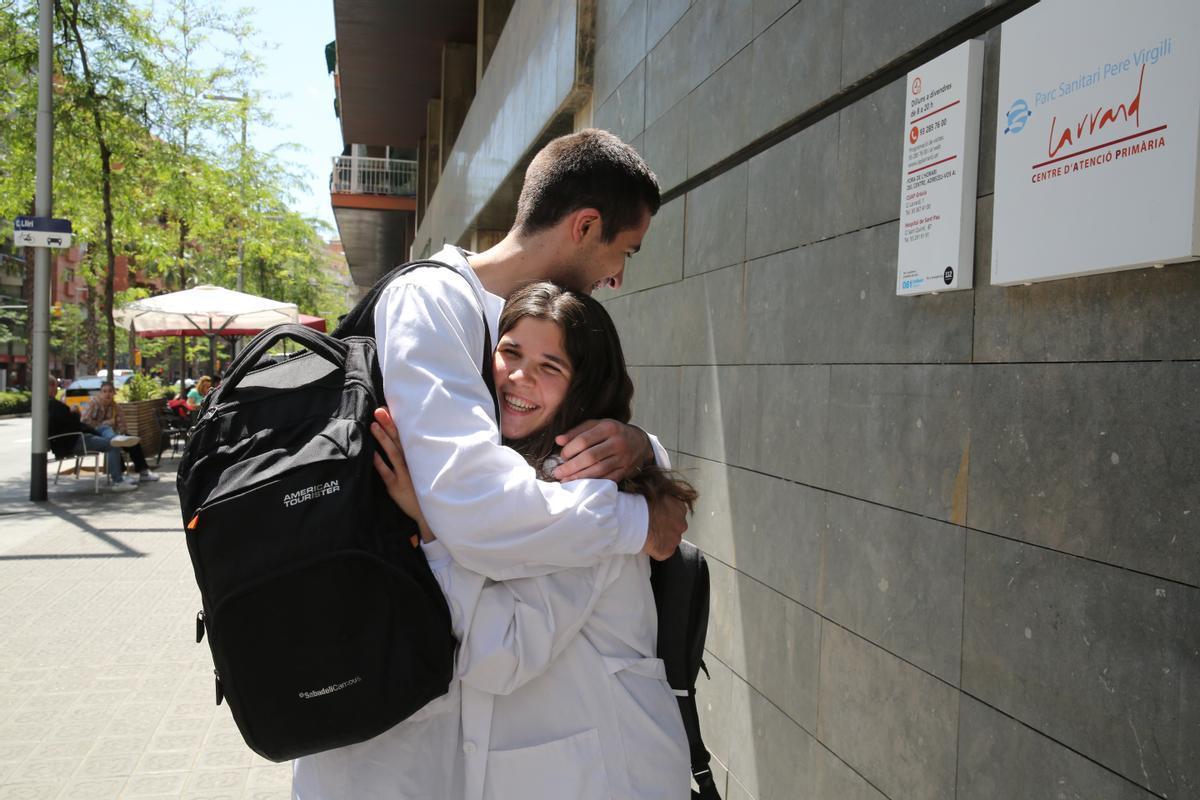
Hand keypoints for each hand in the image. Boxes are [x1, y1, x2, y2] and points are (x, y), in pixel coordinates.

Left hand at [371, 407, 434, 540]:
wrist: (428, 513)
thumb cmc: (421, 490)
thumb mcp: (419, 471)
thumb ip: (409, 457)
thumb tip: (397, 441)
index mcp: (415, 458)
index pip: (405, 436)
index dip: (395, 422)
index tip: (386, 408)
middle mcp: (411, 464)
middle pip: (399, 441)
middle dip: (389, 425)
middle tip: (379, 410)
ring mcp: (404, 475)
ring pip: (394, 454)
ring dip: (384, 439)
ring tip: (374, 425)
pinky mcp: (397, 487)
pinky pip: (387, 474)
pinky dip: (380, 463)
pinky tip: (372, 454)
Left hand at [553, 419, 652, 481]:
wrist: (640, 442)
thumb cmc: (612, 432)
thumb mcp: (597, 425)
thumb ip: (577, 431)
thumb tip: (558, 440)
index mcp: (609, 427)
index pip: (584, 440)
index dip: (569, 449)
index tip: (561, 456)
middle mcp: (617, 442)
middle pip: (590, 457)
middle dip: (571, 466)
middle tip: (558, 472)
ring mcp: (623, 458)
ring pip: (598, 470)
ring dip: (579, 477)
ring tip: (565, 481)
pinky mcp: (625, 471)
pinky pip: (607, 479)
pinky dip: (593, 483)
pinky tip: (581, 485)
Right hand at [643, 494, 686, 559]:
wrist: (636, 520)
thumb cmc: (643, 504)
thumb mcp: (657, 494)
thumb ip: (664, 500)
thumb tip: (660, 500)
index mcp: (680, 508)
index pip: (678, 513)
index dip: (667, 515)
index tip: (659, 516)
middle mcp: (682, 524)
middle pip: (676, 527)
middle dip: (667, 528)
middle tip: (653, 526)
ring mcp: (675, 539)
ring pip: (671, 540)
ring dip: (663, 539)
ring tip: (650, 535)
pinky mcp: (668, 551)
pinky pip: (664, 551)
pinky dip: (657, 549)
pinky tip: (649, 544)